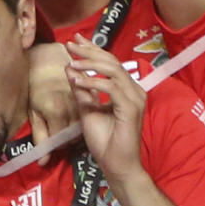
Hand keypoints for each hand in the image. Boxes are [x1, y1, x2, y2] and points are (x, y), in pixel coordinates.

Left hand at [28, 42, 78, 161]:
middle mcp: (71, 106)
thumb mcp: (34, 111)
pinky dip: (88, 114)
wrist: (46, 58)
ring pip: (85, 123)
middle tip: (63, 134)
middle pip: (75, 134)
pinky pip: (92, 109)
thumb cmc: (35, 85)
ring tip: (71, 125)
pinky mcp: (89, 92)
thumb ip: (40, 136)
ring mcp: (81, 98)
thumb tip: (41, 162)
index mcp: (56, 111)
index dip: (59, 145)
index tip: (56, 143)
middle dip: (69, 138)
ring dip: (79, 127)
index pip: (62, 141)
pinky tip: (83, 114)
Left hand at [65, 40, 146, 192]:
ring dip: (89, 64)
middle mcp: (133, 90)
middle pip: (112, 62)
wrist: (117, 165)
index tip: (75, 40)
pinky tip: (77, 81)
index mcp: (126, 89)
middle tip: (71, 44)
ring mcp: (134, 98)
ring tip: (72, 61)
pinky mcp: (131, 107)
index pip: (109, 63)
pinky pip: (111, 88)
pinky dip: (92, 82)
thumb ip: (82, 90)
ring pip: (112, 71)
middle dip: (90, 51)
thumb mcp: (88, 111)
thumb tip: (70, 69)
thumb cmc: (105, 141)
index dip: (93, 49)